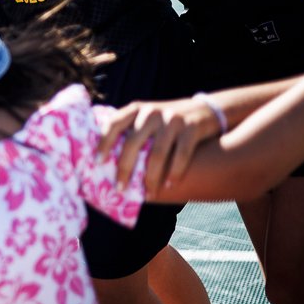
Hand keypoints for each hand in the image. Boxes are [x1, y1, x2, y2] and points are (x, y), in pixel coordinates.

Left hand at [98, 97, 221, 194]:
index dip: (103, 143)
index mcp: (136, 109)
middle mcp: (152, 112)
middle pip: (132, 143)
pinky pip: (181, 155)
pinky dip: (175, 173)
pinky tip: (170, 185)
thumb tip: (105, 161)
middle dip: (125, 169)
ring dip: (151, 178)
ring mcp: (172, 119)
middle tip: (120, 188)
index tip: (97, 162)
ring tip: (148, 194)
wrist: (206, 110)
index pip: (113, 123)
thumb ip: (130, 131)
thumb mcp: (147, 119)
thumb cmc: (167, 122)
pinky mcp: (192, 128)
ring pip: (157, 154)